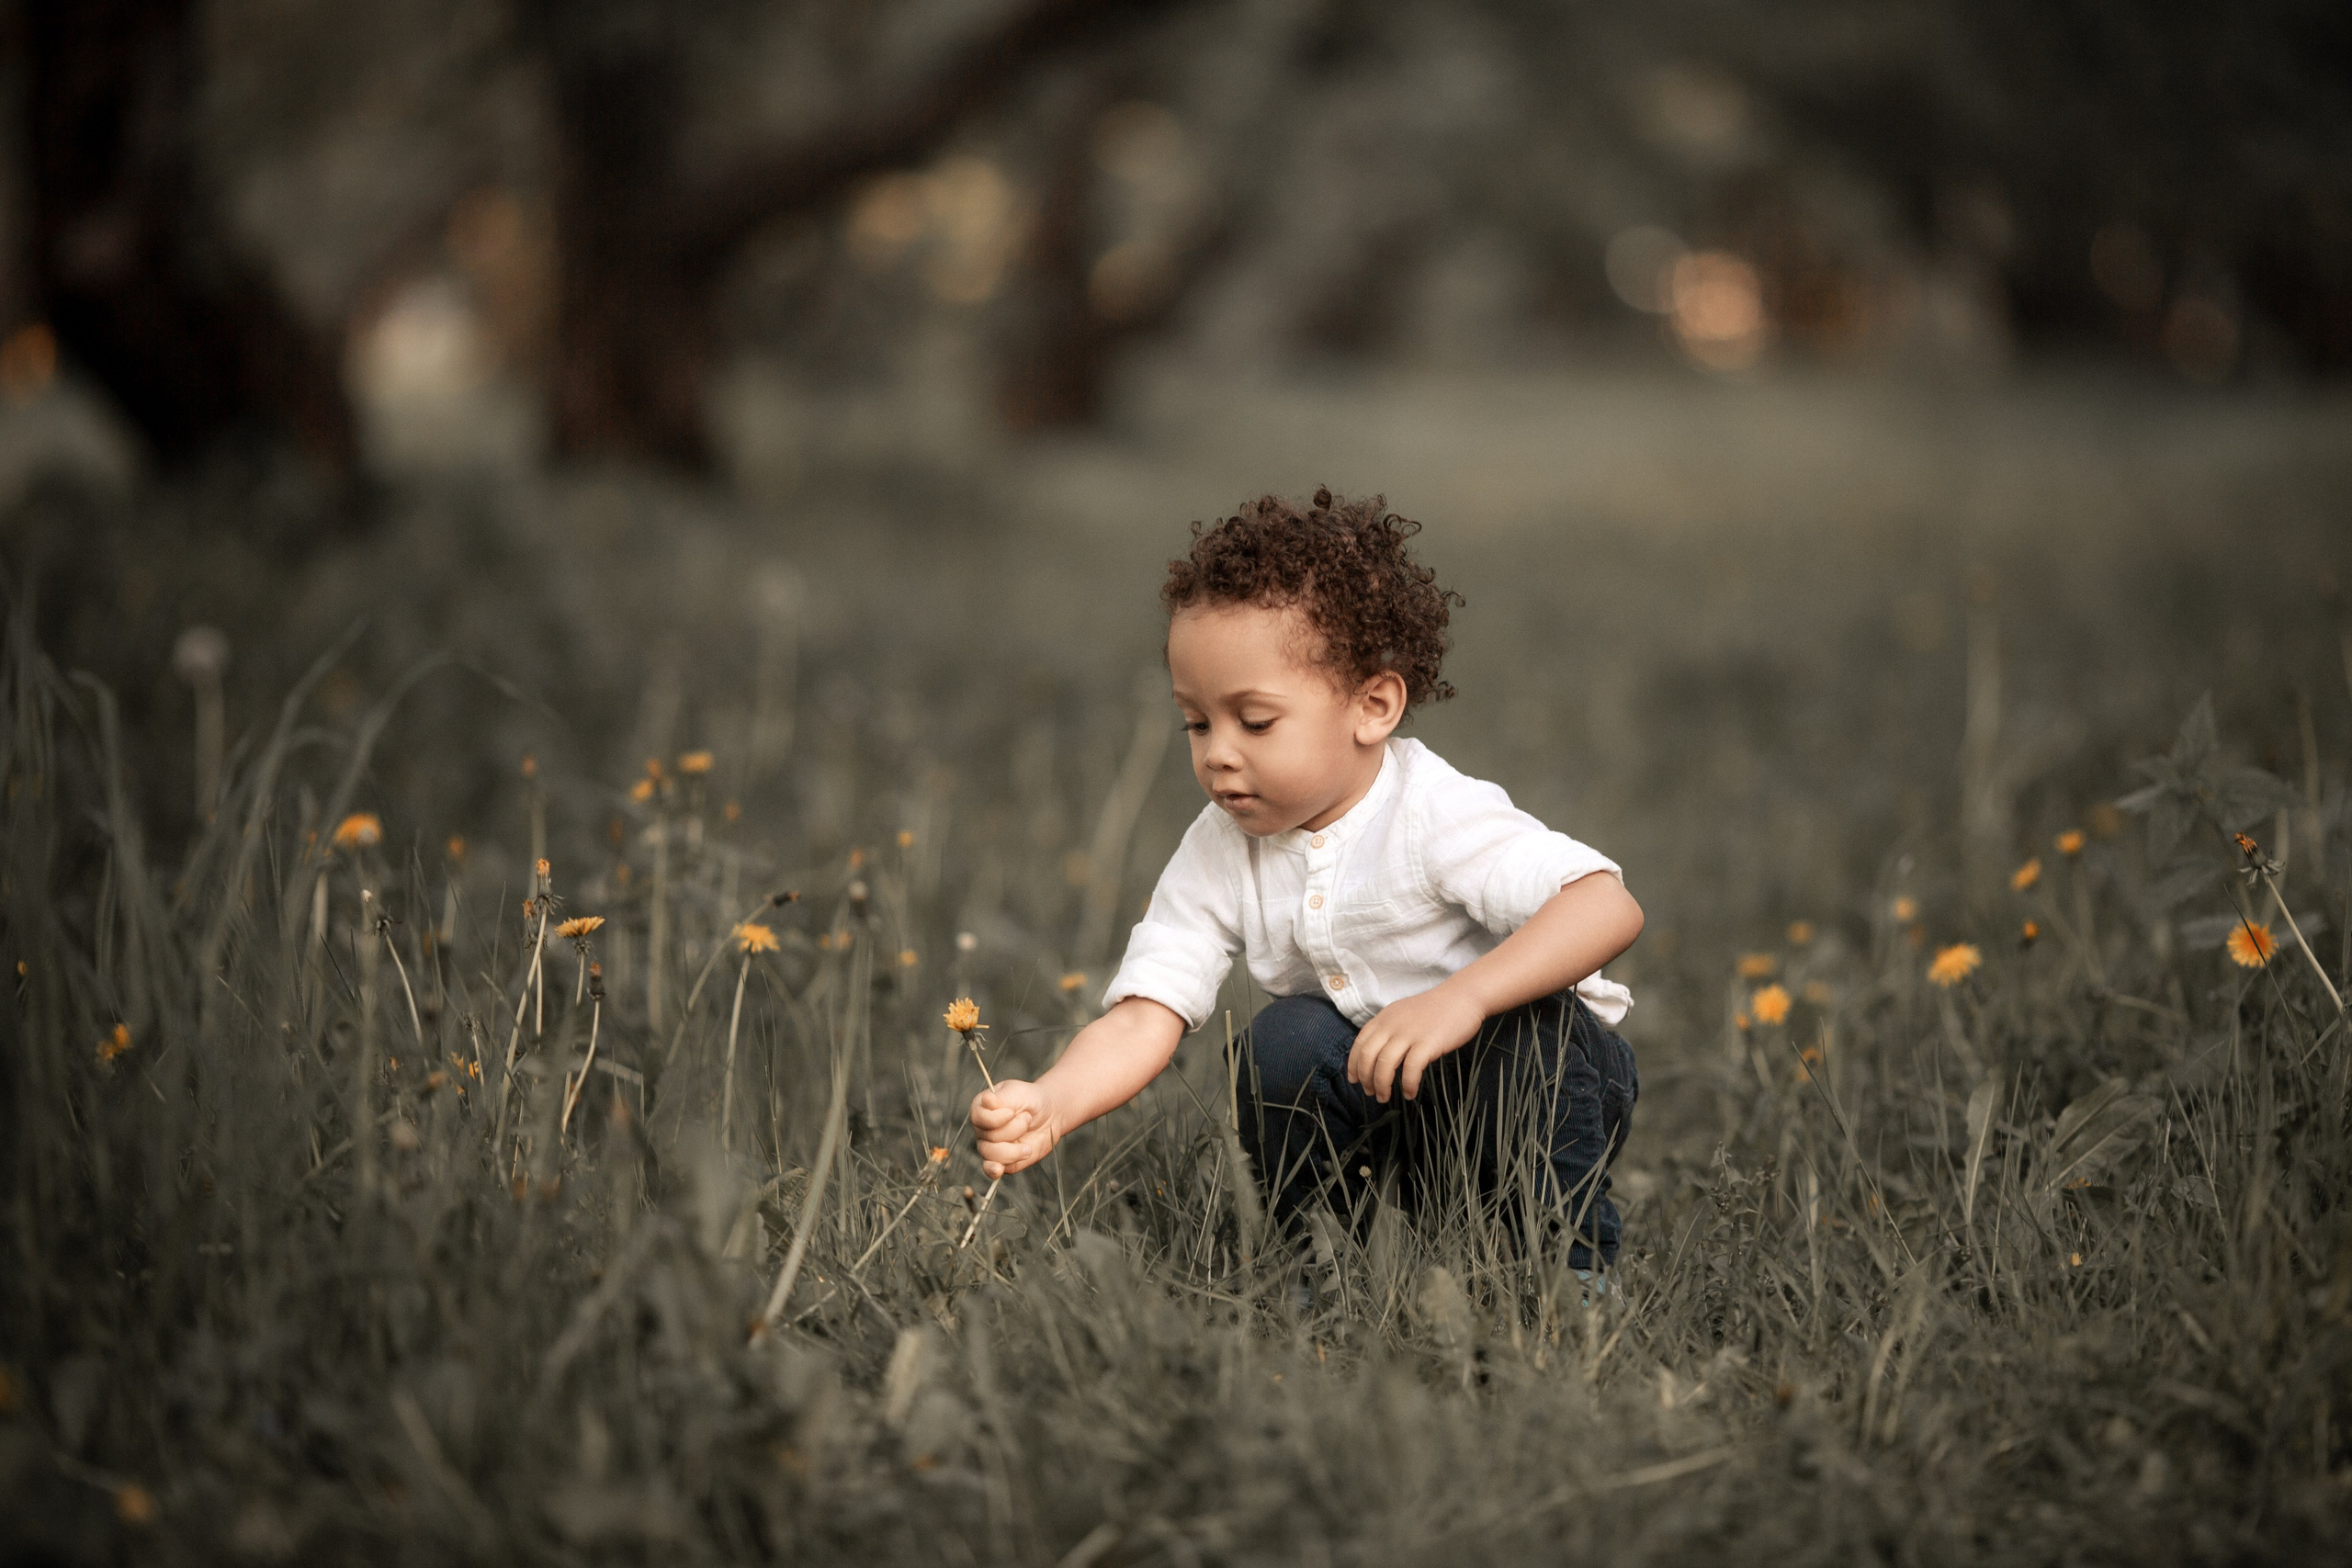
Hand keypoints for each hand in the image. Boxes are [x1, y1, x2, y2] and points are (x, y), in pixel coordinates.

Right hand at [970, 1079, 1060, 1177]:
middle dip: (1014, 1129)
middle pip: (989, 1137)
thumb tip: (986, 1099)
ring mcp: (990, 1145)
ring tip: (1028, 1147)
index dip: (996, 1119)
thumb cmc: (1031, 1099)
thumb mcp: (1019, 1092)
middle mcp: (982, 1128)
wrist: (1050, 1114)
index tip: (1012, 1112)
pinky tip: (999, 1170)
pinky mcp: (1000, 1160)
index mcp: (982, 1108)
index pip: (979, 1117)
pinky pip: (992, 1169)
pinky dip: (994, 1170)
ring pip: (990, 1155)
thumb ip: (1002, 1098)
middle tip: (1028, 1118)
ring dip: (1013, 1151)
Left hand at [1346, 984, 1484, 1102]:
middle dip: (1366, 1078)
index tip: (1354, 1080)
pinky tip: (1410, 1093)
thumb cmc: (1435, 1008)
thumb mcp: (1403, 1013)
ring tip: (1385, 1097)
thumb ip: (1389, 1029)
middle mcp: (1392, 1025)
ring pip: (1385, 1064)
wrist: (1462, 996)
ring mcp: (1410, 1033)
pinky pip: (1411, 1068)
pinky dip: (1408, 1084)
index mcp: (1384, 1018)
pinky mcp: (1428, 1042)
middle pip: (1368, 1056)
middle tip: (1370, 1092)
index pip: (1360, 1043)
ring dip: (1382, 1085)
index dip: (1354, 1064)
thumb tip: (1378, 1054)